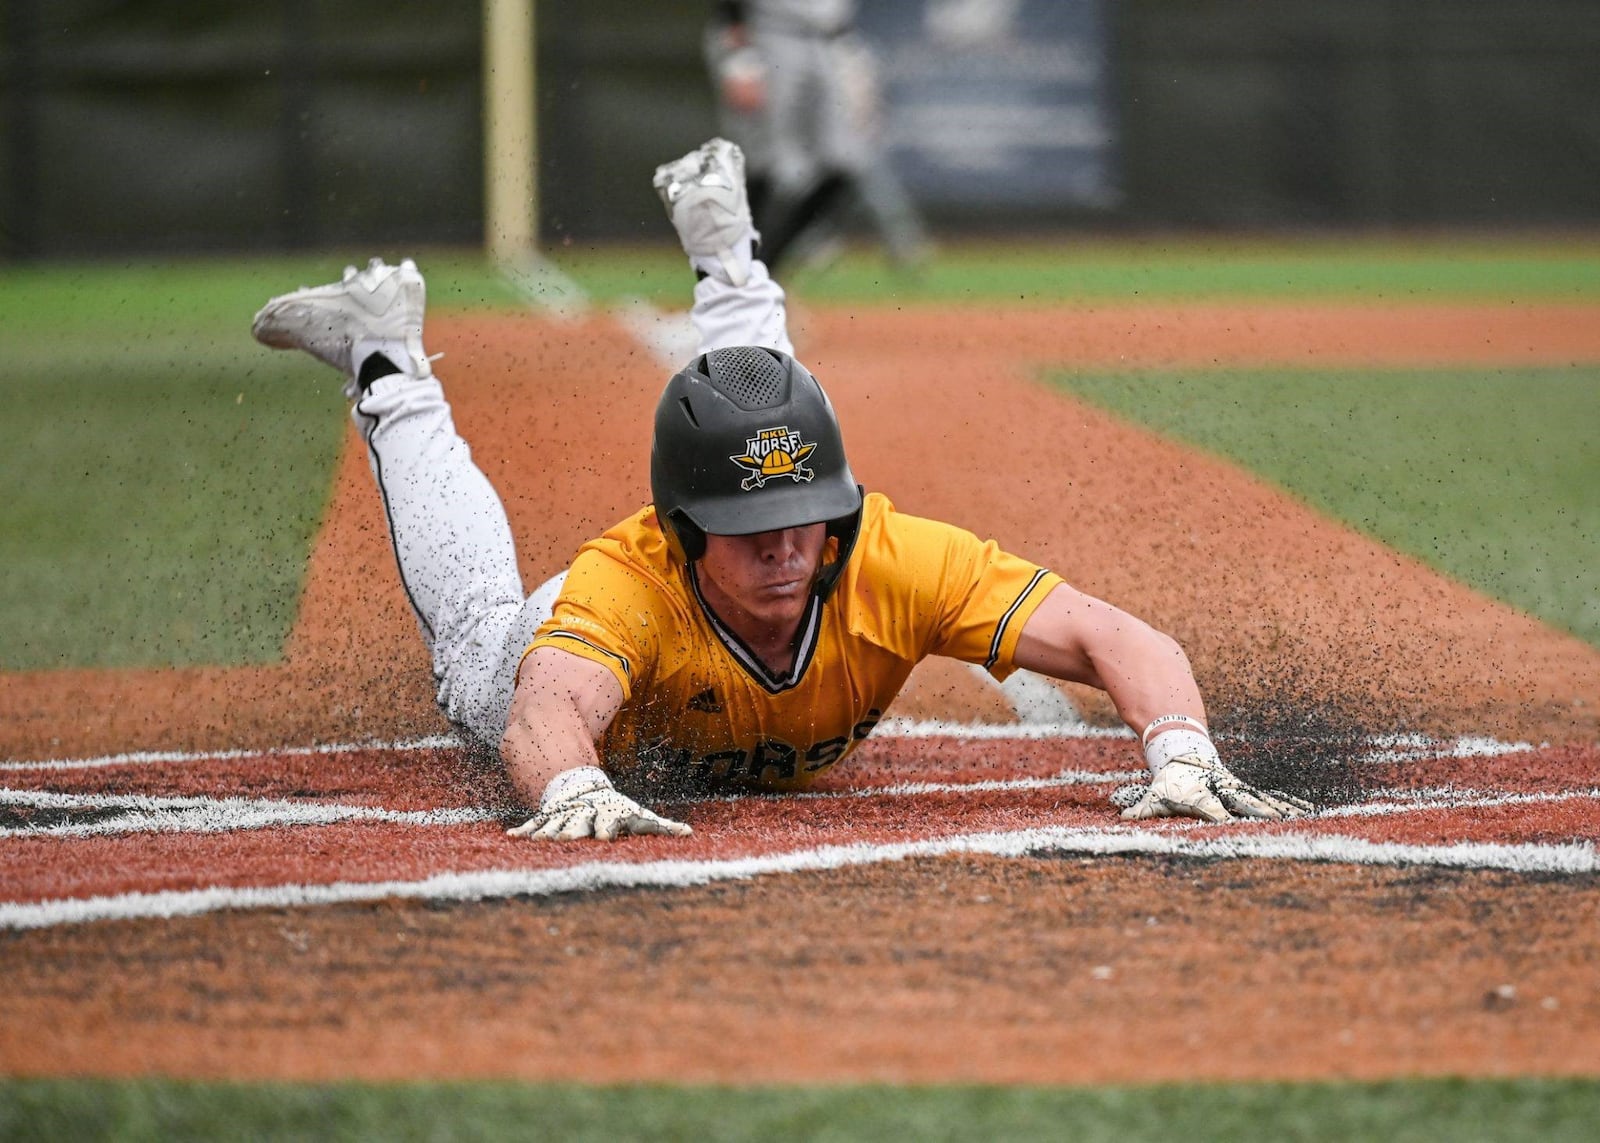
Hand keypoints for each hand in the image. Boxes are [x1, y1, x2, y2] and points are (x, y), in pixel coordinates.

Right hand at [507, 768, 691, 840]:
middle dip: (574, 831)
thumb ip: (662, 826)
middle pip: (579, 823)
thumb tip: (689, 834)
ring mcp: (565, 815)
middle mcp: (585, 815)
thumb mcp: (640, 816)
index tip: (605, 838)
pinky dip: (524, 830)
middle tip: (570, 840)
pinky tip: (510, 837)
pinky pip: (534, 824)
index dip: (608, 828)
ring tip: (539, 841)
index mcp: (608, 815)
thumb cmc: (618, 811)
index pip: (608, 821)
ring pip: (555, 824)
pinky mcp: (549, 818)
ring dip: (547, 833)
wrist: (587, 790)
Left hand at [1119, 754, 1312, 822]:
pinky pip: (1266, 797)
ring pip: (1261, 798)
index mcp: (1201, 794)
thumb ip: (1142, 808)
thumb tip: (1124, 817)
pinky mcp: (1244, 789)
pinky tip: (1304, 810)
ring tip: (1303, 815)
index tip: (1227, 822)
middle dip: (1260, 811)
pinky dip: (1285, 803)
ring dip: (1282, 808)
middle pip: (1244, 801)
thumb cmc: (1170, 781)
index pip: (1210, 807)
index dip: (1217, 814)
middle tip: (1278, 821)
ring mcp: (1235, 788)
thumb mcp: (1155, 794)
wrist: (1184, 752)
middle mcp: (1222, 790)